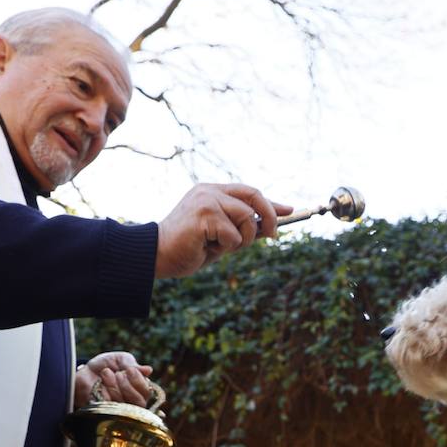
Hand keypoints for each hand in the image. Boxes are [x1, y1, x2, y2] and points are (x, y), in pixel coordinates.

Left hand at [75, 351, 152, 407]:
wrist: (84, 371)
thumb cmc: (105, 365)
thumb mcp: (119, 359)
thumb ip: (132, 364)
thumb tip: (149, 370)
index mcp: (138, 389)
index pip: (146, 392)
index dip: (139, 381)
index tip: (130, 369)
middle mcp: (131, 401)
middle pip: (139, 403)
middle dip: (128, 386)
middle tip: (118, 373)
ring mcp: (118, 409)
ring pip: (124, 406)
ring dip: (115, 387)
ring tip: (106, 373)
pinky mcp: (104, 413)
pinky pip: (109, 408)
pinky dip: (105, 394)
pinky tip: (100, 384)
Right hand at [156, 183, 292, 277]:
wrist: (158, 255)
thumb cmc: (188, 248)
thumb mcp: (222, 237)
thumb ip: (242, 228)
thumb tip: (271, 227)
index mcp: (212, 192)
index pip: (248, 192)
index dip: (271, 203)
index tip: (289, 211)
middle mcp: (210, 191)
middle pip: (254, 196)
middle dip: (269, 217)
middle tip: (273, 236)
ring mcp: (206, 200)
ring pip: (247, 218)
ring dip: (242, 240)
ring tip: (220, 247)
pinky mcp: (204, 215)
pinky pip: (234, 236)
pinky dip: (227, 248)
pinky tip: (207, 248)